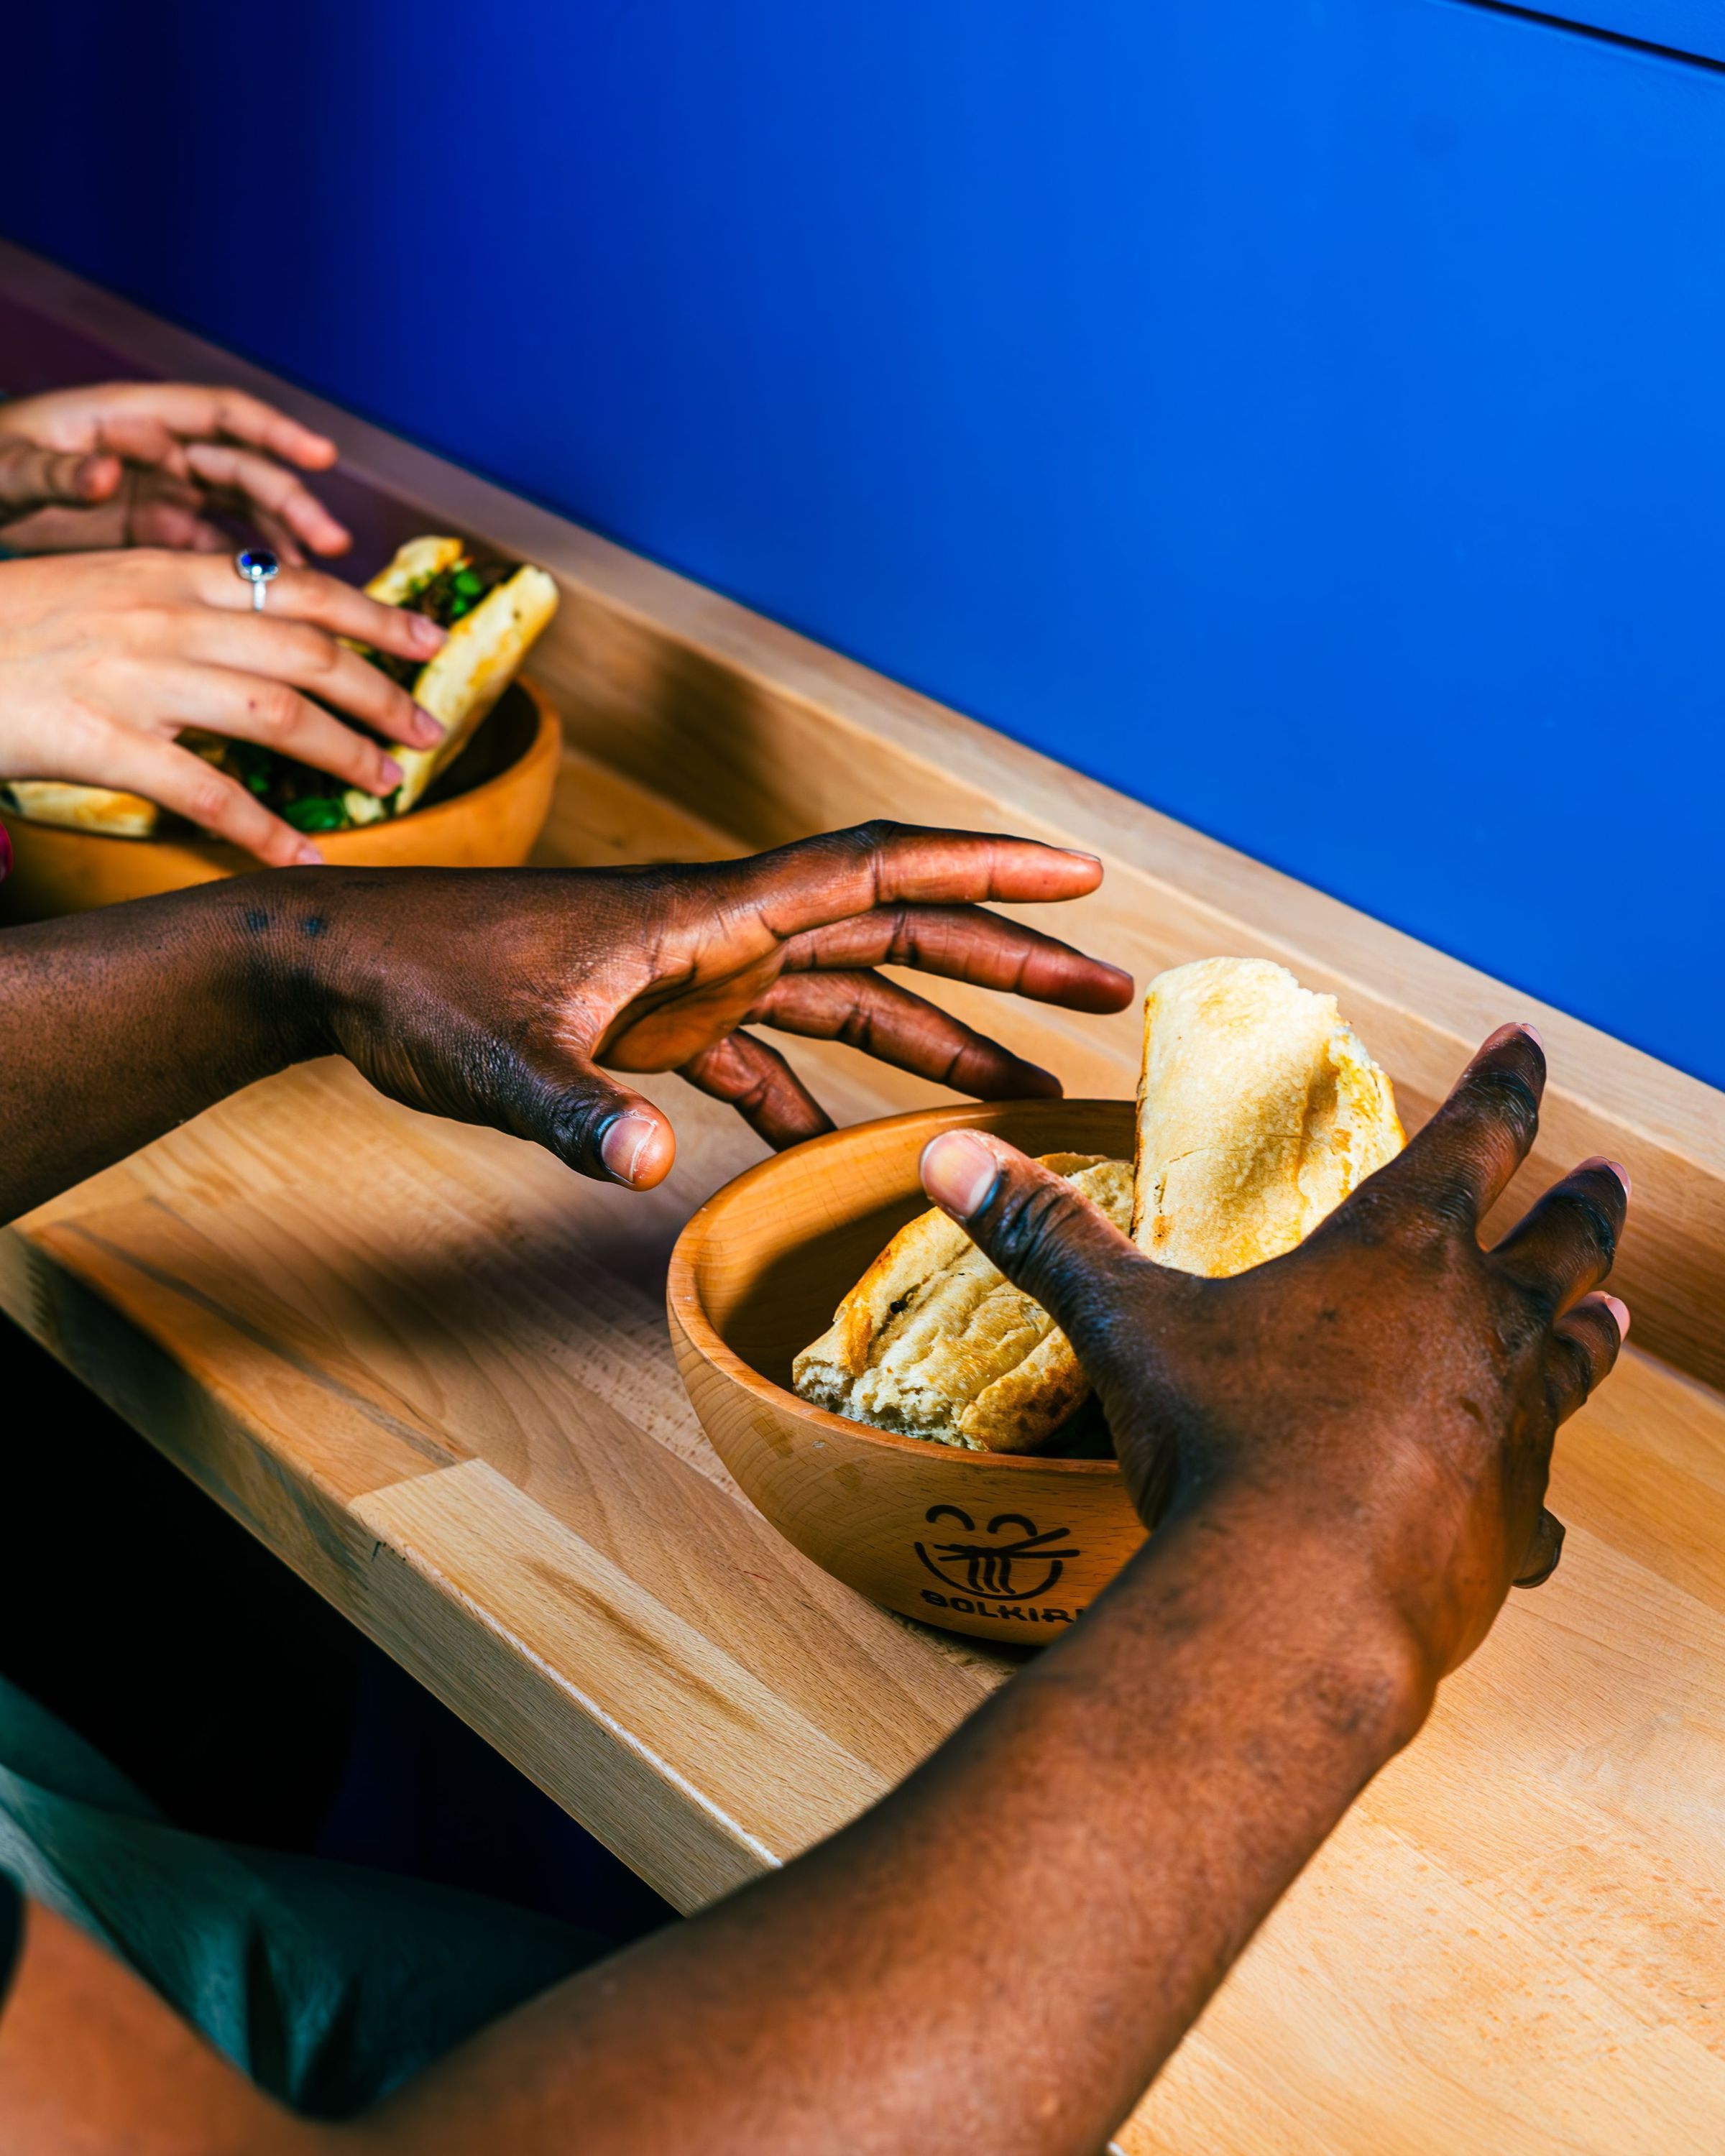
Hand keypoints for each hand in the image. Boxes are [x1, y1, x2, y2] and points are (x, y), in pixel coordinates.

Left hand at [0, 380, 349, 560]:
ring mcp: (160, 493)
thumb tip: (105, 471)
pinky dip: (246, 574)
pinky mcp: (154, 534)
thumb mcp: (8, 469)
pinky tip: (274, 606)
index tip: (322, 456)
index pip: (218, 413)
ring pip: (240, 514)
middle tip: (332, 545)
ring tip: (320, 583)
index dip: (275, 430)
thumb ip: (54, 471)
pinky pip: (215, 552)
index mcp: (128, 417)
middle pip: (243, 469)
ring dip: (282, 543)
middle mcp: (158, 451)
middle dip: (292, 504)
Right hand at [0, 548, 445, 863]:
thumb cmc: (10, 626)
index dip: (375, 614)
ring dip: (344, 753)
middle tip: (429, 729)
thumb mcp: (101, 586)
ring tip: (387, 784)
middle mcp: (162, 616)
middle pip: (308, 648)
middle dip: (382, 691)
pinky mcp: (100, 739)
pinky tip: (305, 858)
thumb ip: (180, 602)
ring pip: (277, 711)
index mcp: (166, 573)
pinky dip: (265, 830)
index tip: (428, 638)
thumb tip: (258, 628)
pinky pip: (207, 790)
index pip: (298, 587)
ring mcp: (134, 677)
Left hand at [276, 825, 1132, 1180]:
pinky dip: (819, 1100)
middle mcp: (721, 936)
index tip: (1082, 874)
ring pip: (849, 996)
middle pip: (893, 933)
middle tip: (1107, 995)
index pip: (874, 870)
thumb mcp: (488, 1061)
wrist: (338, 967)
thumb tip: (643, 1172)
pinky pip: (771, 1060)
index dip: (984, 867)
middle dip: (1002, 960)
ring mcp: (696, 979)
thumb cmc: (410, 989)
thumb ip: (567, 1112)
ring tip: (1023, 1089)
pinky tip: (850, 1154)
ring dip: (936, 1036)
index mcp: (705, 917)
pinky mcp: (661, 1023)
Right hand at [919, 1024, 1630, 1681]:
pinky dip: (1535, 1502)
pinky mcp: (1508, 1528)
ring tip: (1614, 1312)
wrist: (1296, 1600)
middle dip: (1579, 1206)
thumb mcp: (1128, 1324)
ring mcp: (1507, 1430)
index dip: (1501, 1086)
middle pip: (1553, 1245)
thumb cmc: (1221, 1439)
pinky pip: (1537, 1508)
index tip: (1527, 1044)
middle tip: (1610, 1177)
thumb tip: (948, 1158)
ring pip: (1569, 1361)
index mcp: (1395, 1253)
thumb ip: (1047, 1235)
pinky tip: (1535, 1518)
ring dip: (1589, 1328)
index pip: (1470, 1138)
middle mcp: (1474, 1327)